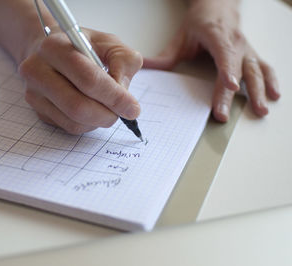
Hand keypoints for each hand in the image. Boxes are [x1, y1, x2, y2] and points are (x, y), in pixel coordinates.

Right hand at [19, 27, 141, 133]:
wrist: (51, 52)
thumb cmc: (83, 47)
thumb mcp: (109, 43)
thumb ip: (123, 62)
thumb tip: (123, 94)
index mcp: (54, 47)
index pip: (88, 79)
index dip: (114, 97)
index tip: (133, 108)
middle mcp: (37, 70)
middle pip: (77, 105)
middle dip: (107, 114)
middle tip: (122, 113)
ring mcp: (33, 93)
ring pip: (73, 121)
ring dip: (98, 121)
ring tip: (108, 109)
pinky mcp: (37, 110)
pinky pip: (68, 126)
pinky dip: (88, 124)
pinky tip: (93, 110)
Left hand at [143, 0, 279, 121]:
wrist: (219, 6)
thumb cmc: (201, 21)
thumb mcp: (182, 36)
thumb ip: (166, 55)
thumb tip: (145, 67)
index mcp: (218, 36)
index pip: (224, 54)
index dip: (227, 70)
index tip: (230, 86)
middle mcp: (236, 43)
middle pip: (237, 69)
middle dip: (231, 94)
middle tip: (224, 115)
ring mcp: (246, 49)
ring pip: (256, 70)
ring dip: (259, 91)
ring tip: (260, 110)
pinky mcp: (252, 55)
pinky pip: (265, 67)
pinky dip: (271, 81)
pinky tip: (274, 95)